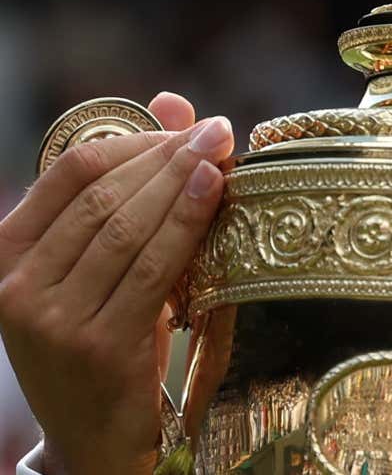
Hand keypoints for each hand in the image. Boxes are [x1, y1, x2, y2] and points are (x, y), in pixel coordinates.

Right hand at [0, 93, 233, 474]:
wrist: (96, 439)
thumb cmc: (105, 340)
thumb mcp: (104, 266)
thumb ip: (130, 186)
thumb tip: (173, 100)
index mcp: (5, 254)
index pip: (70, 169)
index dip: (135, 138)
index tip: (187, 124)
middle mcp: (16, 285)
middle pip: (104, 194)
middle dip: (168, 154)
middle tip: (218, 130)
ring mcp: (53, 318)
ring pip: (128, 226)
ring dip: (182, 181)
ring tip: (222, 151)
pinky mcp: (98, 345)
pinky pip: (153, 267)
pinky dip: (187, 222)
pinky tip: (215, 191)